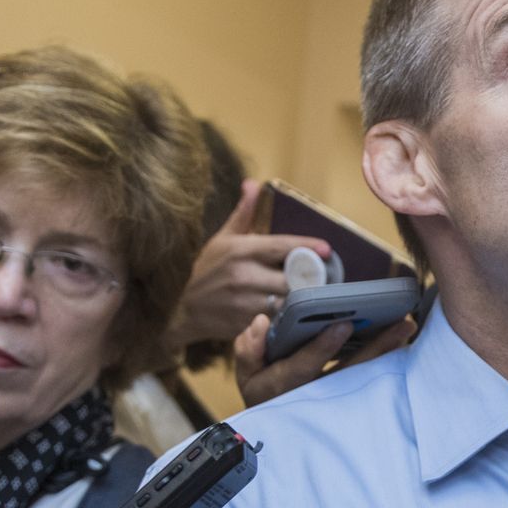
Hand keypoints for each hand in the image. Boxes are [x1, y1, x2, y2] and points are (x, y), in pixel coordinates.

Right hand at [165, 179, 333, 349]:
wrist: (180, 308)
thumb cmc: (206, 270)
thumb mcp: (223, 239)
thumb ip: (243, 214)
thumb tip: (253, 183)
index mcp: (241, 250)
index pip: (281, 246)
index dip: (307, 247)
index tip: (326, 249)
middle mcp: (243, 275)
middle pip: (291, 278)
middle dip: (307, 279)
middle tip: (319, 279)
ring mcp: (244, 302)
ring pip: (285, 302)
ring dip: (298, 301)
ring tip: (307, 297)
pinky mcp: (244, 324)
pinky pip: (274, 321)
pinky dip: (284, 318)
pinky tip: (291, 315)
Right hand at [233, 312, 415, 407]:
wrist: (278, 431)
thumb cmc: (264, 392)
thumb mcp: (248, 373)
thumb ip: (249, 349)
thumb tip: (261, 322)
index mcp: (281, 387)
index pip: (302, 368)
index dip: (321, 349)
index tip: (342, 325)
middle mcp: (311, 397)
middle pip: (347, 373)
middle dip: (375, 348)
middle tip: (401, 324)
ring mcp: (334, 402)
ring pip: (364, 376)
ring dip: (388, 352)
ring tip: (408, 327)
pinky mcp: (349, 401)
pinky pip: (371, 380)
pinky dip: (387, 361)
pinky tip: (404, 343)